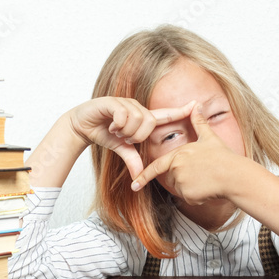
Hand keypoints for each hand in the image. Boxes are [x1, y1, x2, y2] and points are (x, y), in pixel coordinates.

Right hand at [68, 97, 194, 178]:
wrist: (81, 125)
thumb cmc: (103, 133)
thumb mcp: (121, 148)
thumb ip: (132, 159)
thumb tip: (139, 176)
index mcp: (142, 118)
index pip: (165, 114)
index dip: (181, 110)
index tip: (196, 104)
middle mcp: (136, 108)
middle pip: (149, 122)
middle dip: (137, 135)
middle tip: (125, 137)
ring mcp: (125, 103)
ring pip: (137, 119)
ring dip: (126, 130)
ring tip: (116, 131)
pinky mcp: (113, 102)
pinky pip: (124, 114)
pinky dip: (118, 125)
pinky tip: (111, 126)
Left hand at [131, 105, 243, 204]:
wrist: (234, 176)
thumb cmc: (223, 157)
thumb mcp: (209, 137)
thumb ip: (199, 123)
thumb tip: (196, 105)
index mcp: (178, 155)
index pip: (156, 167)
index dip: (144, 176)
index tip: (134, 184)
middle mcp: (177, 168)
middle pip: (173, 179)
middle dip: (184, 179)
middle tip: (202, 174)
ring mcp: (181, 182)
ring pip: (181, 189)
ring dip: (191, 188)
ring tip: (206, 180)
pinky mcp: (188, 194)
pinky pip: (189, 198)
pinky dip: (197, 197)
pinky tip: (208, 189)